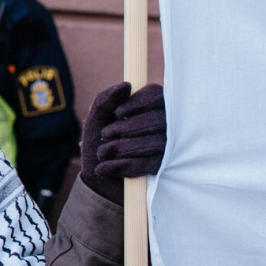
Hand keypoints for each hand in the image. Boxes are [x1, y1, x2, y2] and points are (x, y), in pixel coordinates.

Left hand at [80, 82, 166, 205]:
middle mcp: (165, 125)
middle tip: (104, 136)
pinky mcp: (163, 170)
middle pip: (159, 120)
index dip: (138, 103)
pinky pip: (150, 165)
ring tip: (102, 153)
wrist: (97, 180)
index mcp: (151, 107)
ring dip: (122, 148)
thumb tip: (126, 85)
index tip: (118, 114)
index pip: (157, 96)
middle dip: (126, 129)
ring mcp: (168, 148)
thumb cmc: (99, 142)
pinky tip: (105, 168)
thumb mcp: (96, 118)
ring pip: (156, 143)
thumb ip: (106, 99)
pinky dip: (124, 166)